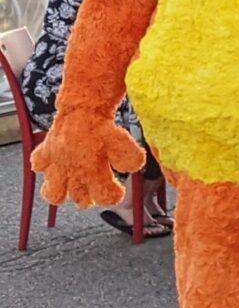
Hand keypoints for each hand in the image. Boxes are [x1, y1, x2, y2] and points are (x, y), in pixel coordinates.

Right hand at [29, 113, 145, 209]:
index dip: (113, 195)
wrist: (82, 108)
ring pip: (53, 193)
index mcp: (92, 174)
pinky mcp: (46, 153)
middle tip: (94, 189)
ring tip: (71, 186)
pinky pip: (39, 166)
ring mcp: (57, 165)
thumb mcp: (123, 143)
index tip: (118, 190)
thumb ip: (130, 160)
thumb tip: (132, 169)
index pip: (104, 197)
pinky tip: (54, 165)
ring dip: (62, 193)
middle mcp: (72, 173)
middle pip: (79, 199)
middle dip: (88, 198)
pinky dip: (45, 168)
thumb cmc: (102, 126)